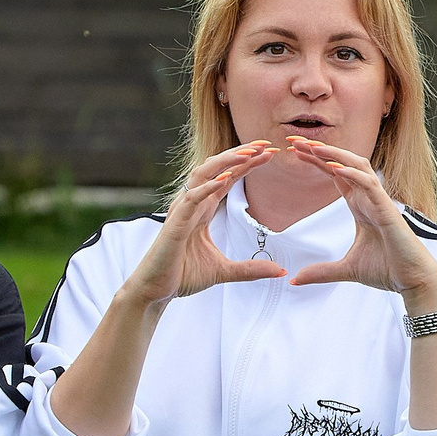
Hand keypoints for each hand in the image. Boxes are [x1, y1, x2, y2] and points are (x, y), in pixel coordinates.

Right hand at [122, 143, 286, 309]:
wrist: (156, 291)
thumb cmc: (182, 275)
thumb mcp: (224, 271)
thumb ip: (252, 269)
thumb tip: (280, 271)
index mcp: (203, 209)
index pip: (228, 178)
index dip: (247, 164)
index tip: (270, 154)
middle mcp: (192, 204)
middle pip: (217, 169)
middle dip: (240, 154)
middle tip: (265, 144)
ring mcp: (182, 211)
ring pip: (203, 176)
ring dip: (225, 163)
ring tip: (248, 154)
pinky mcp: (174, 224)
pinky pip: (190, 199)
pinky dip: (206, 188)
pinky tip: (224, 179)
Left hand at [287, 137, 436, 308]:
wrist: (412, 281)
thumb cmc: (387, 270)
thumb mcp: (346, 270)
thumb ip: (321, 272)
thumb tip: (295, 280)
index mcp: (359, 205)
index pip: (335, 174)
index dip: (316, 160)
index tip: (293, 150)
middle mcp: (368, 198)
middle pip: (343, 163)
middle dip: (320, 150)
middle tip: (294, 140)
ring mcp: (379, 201)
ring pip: (357, 166)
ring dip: (335, 154)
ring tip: (312, 147)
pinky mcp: (388, 210)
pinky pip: (370, 184)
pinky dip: (352, 174)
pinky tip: (334, 168)